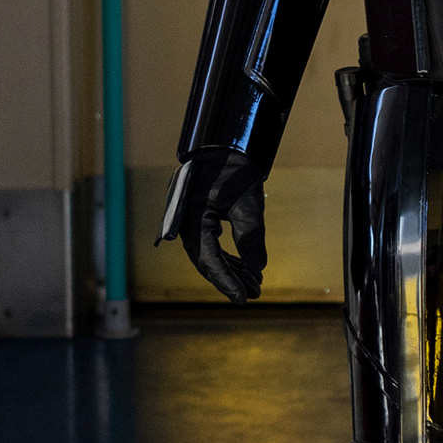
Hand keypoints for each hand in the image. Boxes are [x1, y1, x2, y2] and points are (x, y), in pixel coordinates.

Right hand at [161, 147, 270, 302]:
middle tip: (253, 295)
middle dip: (230, 279)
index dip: (226, 281)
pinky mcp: (197, 217)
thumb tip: (257, 268)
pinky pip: (210, 243)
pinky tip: (244, 268)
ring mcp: (189, 220)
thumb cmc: (234, 169)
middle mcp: (184, 222)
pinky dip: (226, 256)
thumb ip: (250, 236)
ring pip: (208, 254)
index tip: (243, 298)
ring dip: (230, 270)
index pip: (208, 259)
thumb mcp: (247, 202)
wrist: (223, 144)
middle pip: (206, 260)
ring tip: (254, 284)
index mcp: (191, 218)